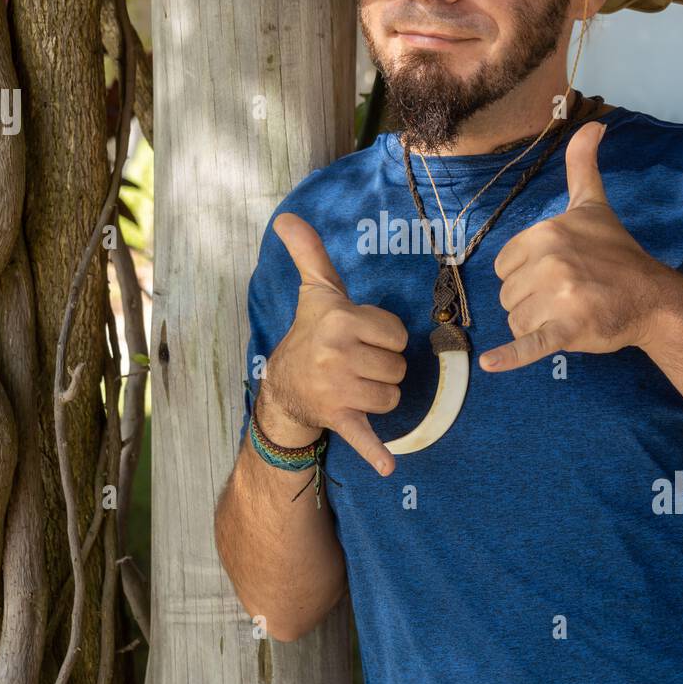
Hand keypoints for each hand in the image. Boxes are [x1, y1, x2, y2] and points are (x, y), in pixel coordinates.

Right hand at [262, 212, 406, 474]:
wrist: (284, 386)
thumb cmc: (311, 333)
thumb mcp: (316, 291)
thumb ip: (311, 252)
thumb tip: (285, 216)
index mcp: (340, 320)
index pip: (398, 334)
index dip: (385, 338)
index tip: (360, 339)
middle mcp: (338, 354)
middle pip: (398, 367)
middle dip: (383, 368)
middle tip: (355, 365)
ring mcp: (338, 389)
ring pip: (393, 396)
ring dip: (381, 395)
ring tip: (354, 385)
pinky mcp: (339, 419)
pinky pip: (365, 436)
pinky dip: (376, 453)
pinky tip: (388, 467)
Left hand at [479, 122, 673, 371]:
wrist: (653, 297)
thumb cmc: (617, 253)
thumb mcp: (594, 205)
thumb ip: (584, 164)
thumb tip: (593, 124)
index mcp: (545, 233)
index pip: (505, 265)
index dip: (525, 274)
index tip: (556, 274)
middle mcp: (549, 262)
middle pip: (508, 294)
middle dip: (530, 301)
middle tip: (566, 296)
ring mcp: (559, 298)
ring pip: (516, 320)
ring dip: (535, 324)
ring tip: (567, 314)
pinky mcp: (567, 330)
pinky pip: (529, 345)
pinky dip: (510, 357)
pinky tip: (492, 365)